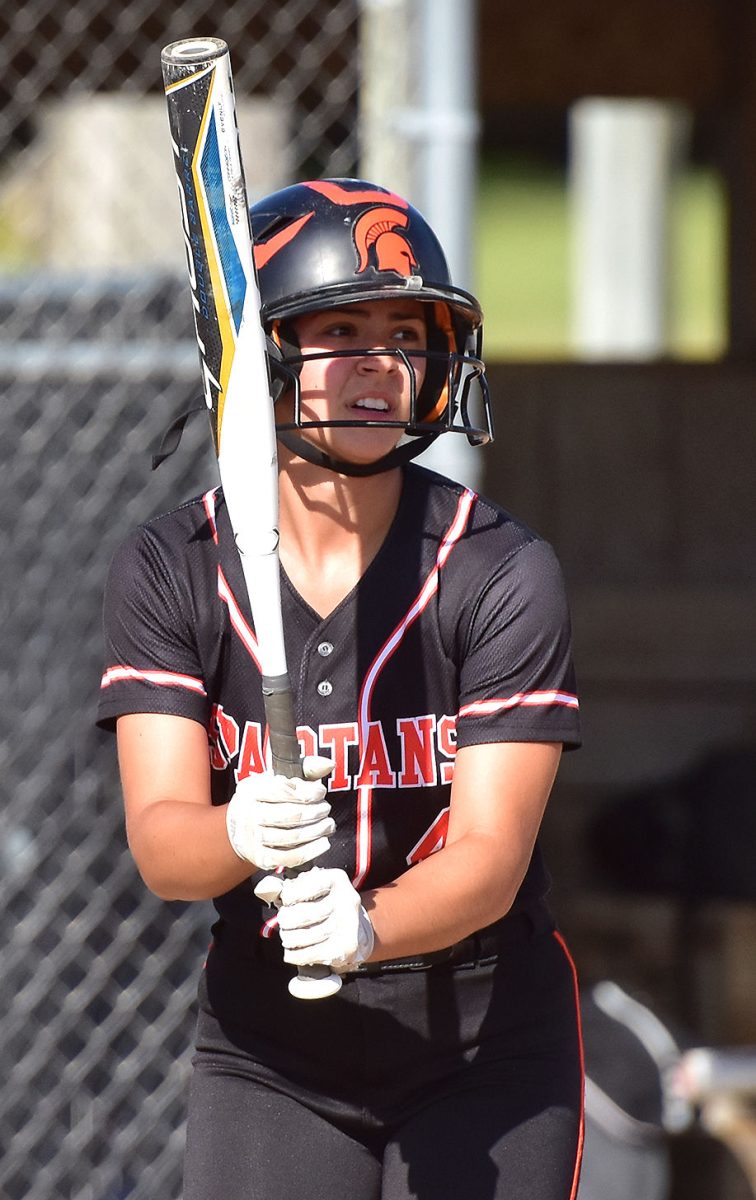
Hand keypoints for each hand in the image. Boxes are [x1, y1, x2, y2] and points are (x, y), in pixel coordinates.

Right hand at [225, 756, 334, 870]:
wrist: (241, 827)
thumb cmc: (267, 799)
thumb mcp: (279, 779)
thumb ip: (305, 769)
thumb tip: (328, 764)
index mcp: (251, 791)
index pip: (282, 790)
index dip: (307, 791)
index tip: (320, 792)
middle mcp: (248, 815)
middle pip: (290, 814)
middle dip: (315, 812)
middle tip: (326, 809)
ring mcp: (253, 839)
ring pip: (292, 836)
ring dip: (317, 831)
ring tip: (328, 824)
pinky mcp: (261, 858)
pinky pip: (290, 857)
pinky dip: (311, 851)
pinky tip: (323, 843)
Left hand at [256, 866, 374, 973]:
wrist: (352, 926)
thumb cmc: (321, 903)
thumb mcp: (308, 888)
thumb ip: (286, 887)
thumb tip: (266, 890)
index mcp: (336, 879)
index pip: (309, 884)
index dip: (291, 894)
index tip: (285, 900)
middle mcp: (347, 899)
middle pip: (310, 913)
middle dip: (288, 920)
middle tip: (283, 921)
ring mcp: (349, 925)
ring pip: (311, 935)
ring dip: (291, 938)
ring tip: (286, 937)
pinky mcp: (346, 946)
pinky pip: (314, 953)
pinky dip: (296, 955)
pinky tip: (290, 953)